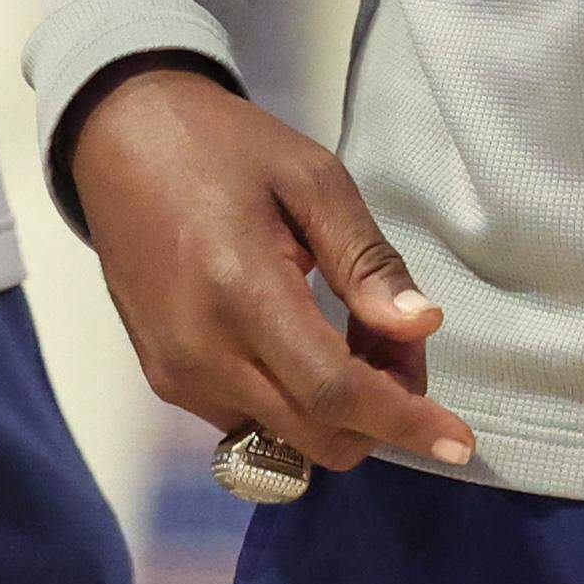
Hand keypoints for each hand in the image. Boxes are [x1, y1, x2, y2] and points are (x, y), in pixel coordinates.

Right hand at [68, 65, 475, 475]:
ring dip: (341, 409)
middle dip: (384, 413)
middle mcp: (200, 352)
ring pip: (287, 438)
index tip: (460, 442)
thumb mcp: (312, 180)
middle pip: (317, 434)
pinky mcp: (164, 379)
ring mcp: (175, 374)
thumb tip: (421, 327)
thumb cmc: (225, 148)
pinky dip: (297, 402)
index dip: (404, 422)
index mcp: (241, 291)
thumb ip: (367, 261)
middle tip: (404, 344)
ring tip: (354, 332)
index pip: (334, 392)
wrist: (123, 141)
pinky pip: (249, 420)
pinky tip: (307, 343)